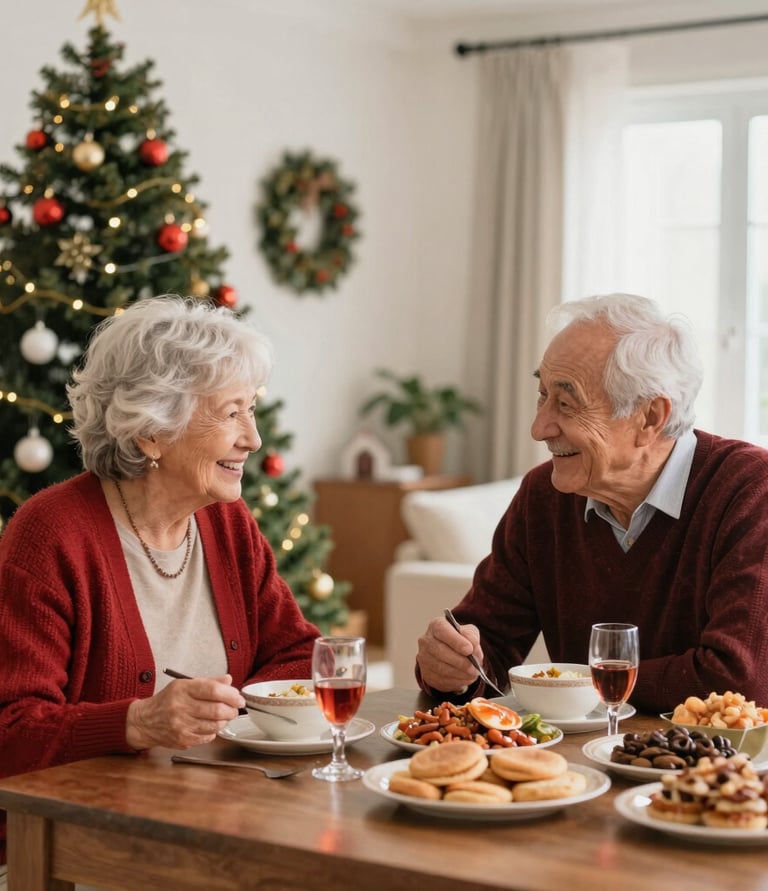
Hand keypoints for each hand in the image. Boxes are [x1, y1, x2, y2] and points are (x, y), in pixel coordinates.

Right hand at [126, 673, 244, 749]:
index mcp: (183, 689)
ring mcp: (181, 726)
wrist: (144, 721)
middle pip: (216, 710)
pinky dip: (214, 731)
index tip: (238, 697)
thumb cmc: (167, 701)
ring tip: (224, 716)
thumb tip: (228, 680)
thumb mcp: (185, 685)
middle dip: (231, 710)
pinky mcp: (182, 740)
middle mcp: (181, 707)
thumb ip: (208, 682)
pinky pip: (207, 737)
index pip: (213, 690)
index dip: (230, 694)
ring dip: (224, 721)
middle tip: (235, 708)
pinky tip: (210, 725)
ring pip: (214, 725)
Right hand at [417, 615, 484, 692]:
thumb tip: (473, 644)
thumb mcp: (469, 632)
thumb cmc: (460, 640)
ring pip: (440, 668)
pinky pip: (441, 680)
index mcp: (436, 626)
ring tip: (473, 673)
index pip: (442, 630)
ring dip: (460, 673)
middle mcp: (426, 641)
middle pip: (439, 650)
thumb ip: (471, 636)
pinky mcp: (427, 674)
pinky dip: (456, 681)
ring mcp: (424, 659)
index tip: (469, 649)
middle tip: (474, 666)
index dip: (455, 641)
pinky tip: (466, 678)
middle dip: (459, 660)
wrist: (452, 654)